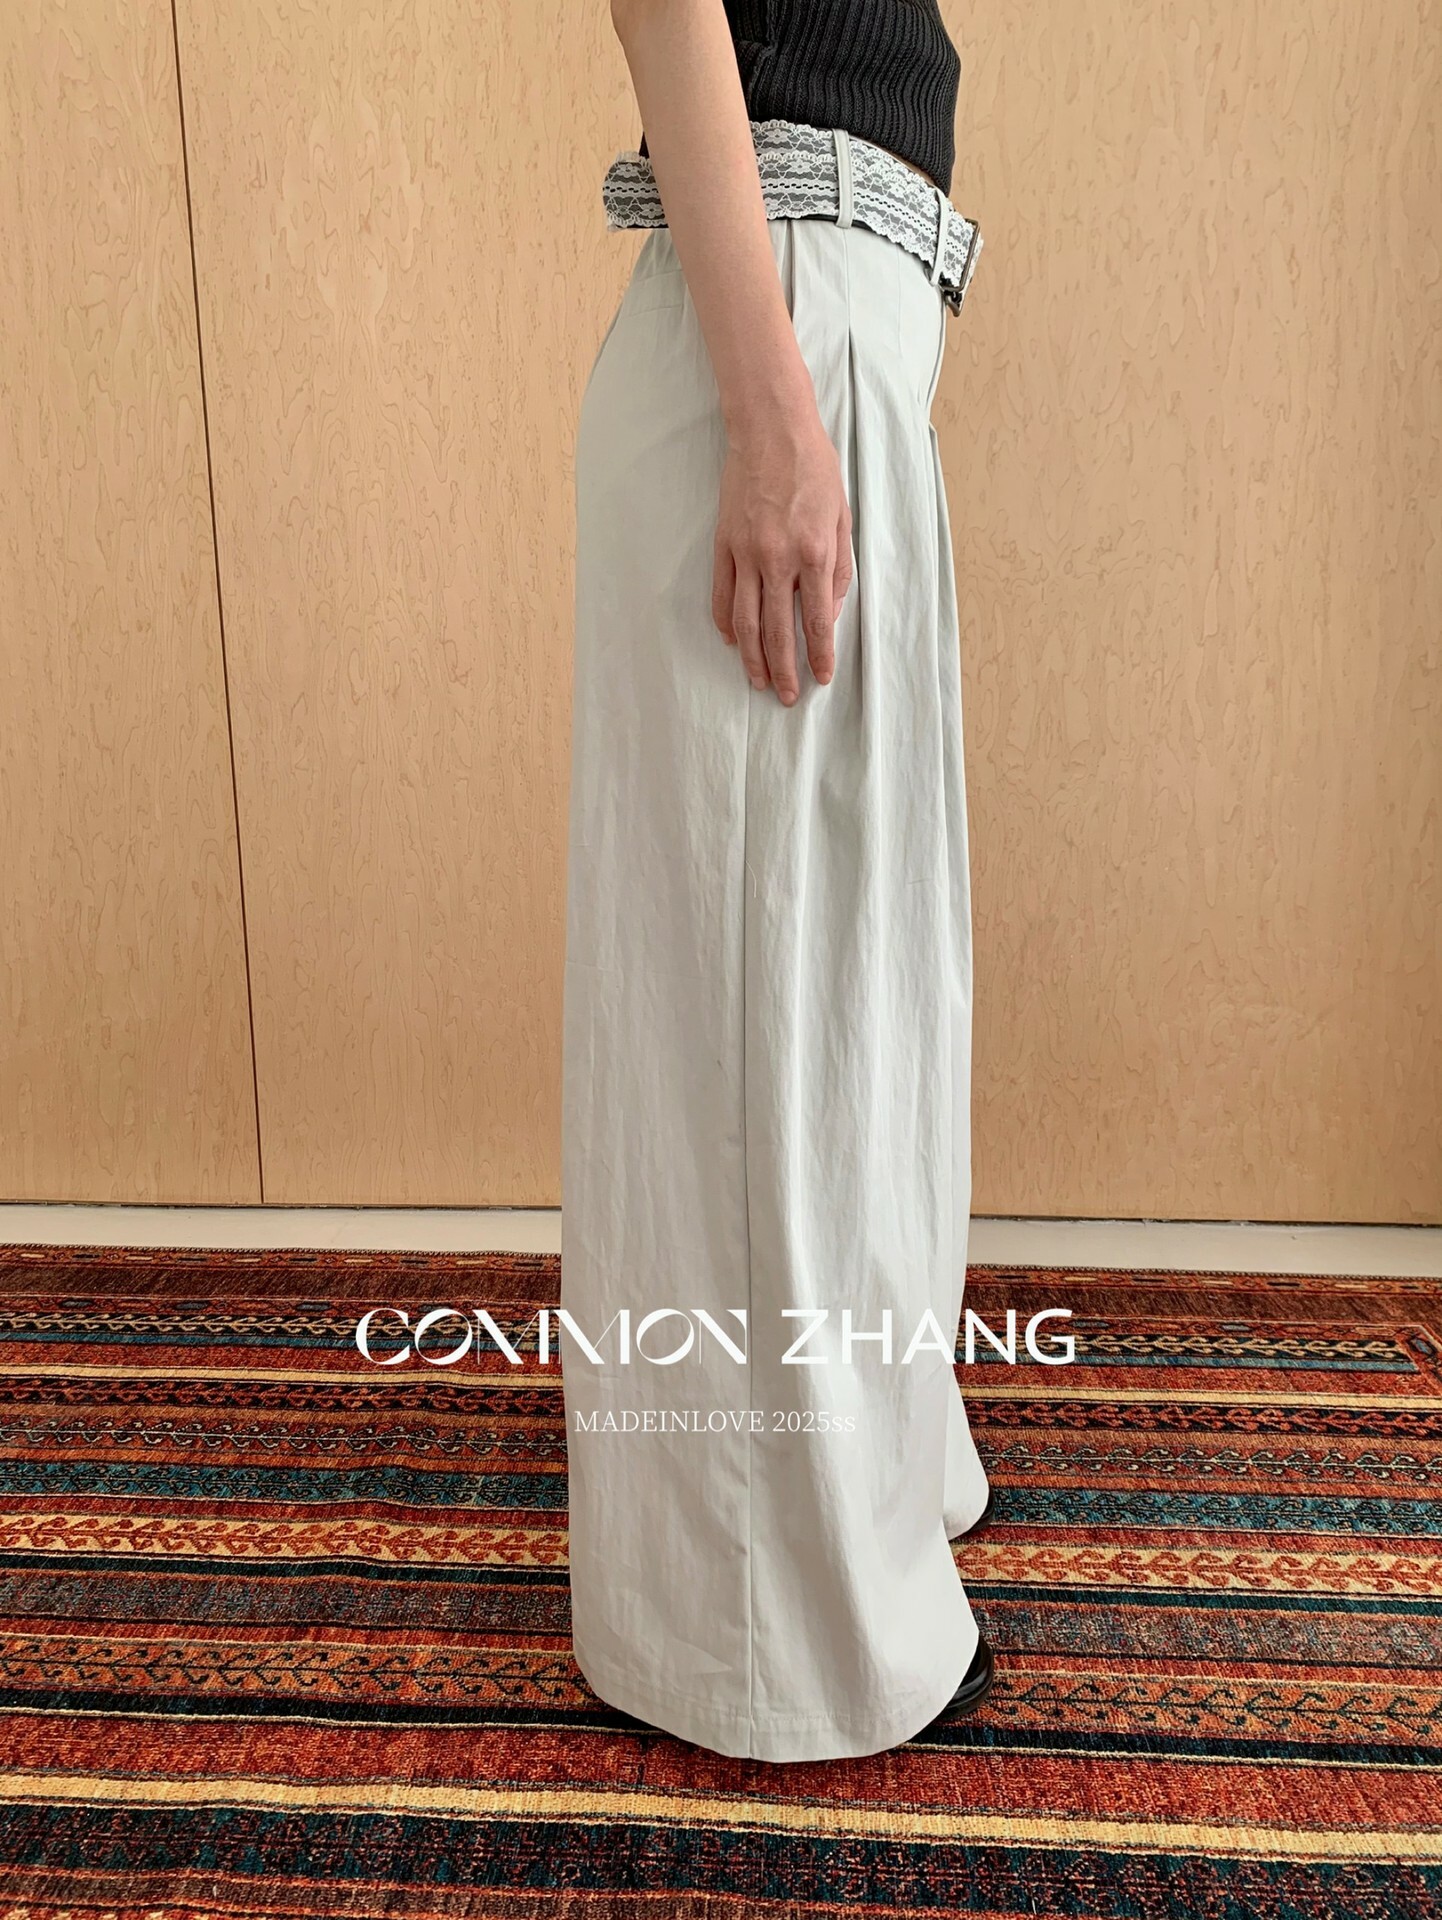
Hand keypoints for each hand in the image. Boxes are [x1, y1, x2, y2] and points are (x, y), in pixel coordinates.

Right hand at [711, 402, 853, 704]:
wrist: (772, 430)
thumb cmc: (815, 470)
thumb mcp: (843, 517)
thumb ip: (839, 568)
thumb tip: (829, 611)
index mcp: (815, 553)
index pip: (818, 621)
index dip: (819, 655)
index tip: (821, 679)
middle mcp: (779, 559)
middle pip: (778, 630)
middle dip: (785, 669)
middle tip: (787, 696)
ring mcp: (747, 553)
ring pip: (746, 620)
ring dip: (753, 657)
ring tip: (758, 681)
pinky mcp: (724, 543)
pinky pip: (722, 593)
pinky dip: (726, 622)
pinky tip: (731, 641)